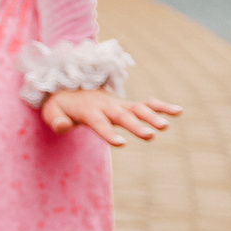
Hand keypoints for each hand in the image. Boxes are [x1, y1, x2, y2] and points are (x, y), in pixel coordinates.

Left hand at [40, 88, 181, 144]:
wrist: (68, 87)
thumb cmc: (60, 105)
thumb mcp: (51, 112)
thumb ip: (57, 121)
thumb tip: (64, 126)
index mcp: (88, 110)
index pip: (99, 123)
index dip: (109, 133)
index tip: (121, 143)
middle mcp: (106, 106)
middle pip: (122, 116)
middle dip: (136, 125)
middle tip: (151, 135)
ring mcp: (118, 104)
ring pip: (137, 108)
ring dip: (152, 115)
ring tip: (167, 126)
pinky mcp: (126, 105)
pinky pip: (146, 104)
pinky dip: (161, 106)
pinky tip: (178, 111)